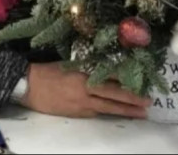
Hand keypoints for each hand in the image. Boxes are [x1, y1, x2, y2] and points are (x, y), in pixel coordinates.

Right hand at [21, 62, 149, 118]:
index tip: (140, 82)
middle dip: (131, 100)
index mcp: (82, 74)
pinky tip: (117, 113)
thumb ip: (86, 68)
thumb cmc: (47, 71)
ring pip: (108, 108)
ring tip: (140, 113)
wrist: (29, 85)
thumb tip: (103, 69)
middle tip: (148, 102)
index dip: (125, 82)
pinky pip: (96, 113)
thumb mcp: (68, 64)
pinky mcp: (77, 114)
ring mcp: (81, 104)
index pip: (109, 78)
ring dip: (125, 110)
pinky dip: (108, 112)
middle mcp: (84, 90)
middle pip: (113, 96)